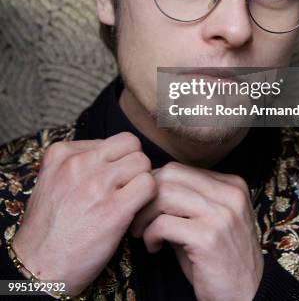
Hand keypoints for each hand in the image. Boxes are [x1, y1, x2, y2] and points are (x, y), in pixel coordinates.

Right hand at [12, 132, 156, 295]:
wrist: (38, 268)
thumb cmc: (47, 229)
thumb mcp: (50, 181)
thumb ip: (76, 163)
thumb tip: (109, 155)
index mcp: (62, 153)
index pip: (111, 140)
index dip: (117, 160)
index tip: (112, 178)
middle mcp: (80, 164)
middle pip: (131, 144)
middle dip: (134, 164)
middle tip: (128, 185)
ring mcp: (98, 185)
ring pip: (142, 162)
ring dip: (142, 180)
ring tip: (132, 199)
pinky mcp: (115, 209)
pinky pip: (149, 185)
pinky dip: (149, 198)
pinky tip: (136, 212)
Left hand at [130, 162, 263, 300]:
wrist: (248, 297)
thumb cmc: (221, 262)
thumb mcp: (210, 222)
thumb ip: (187, 201)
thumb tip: (148, 188)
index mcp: (232, 185)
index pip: (180, 169)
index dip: (155, 186)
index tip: (145, 205)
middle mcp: (230, 194)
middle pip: (170, 175)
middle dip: (146, 195)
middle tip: (138, 218)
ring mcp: (221, 214)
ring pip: (165, 194)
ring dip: (145, 214)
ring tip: (142, 233)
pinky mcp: (208, 238)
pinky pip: (164, 224)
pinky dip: (150, 234)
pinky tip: (153, 247)